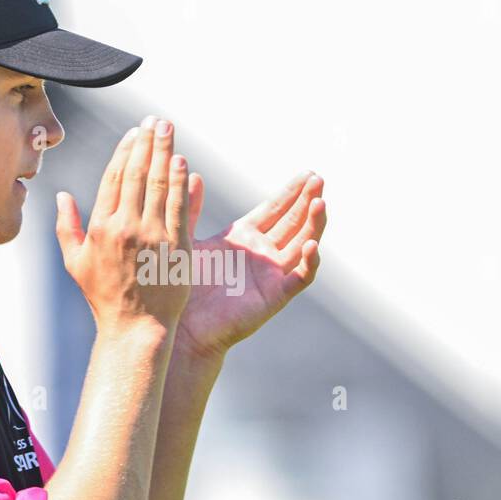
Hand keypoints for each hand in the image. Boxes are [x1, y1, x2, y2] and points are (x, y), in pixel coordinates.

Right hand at [55, 117, 191, 333]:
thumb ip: (65, 227)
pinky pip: (178, 207)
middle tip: (155, 120)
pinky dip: (180, 182)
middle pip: (137, 173)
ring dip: (165, 153)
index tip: (133, 133)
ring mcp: (153, 236)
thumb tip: (61, 195)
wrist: (135, 327)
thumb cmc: (104, 297)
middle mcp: (126, 227)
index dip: (124, 151)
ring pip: (159, 184)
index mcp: (101, 228)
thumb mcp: (76, 263)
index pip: (113, 178)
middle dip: (147, 142)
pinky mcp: (177, 247)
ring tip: (169, 130)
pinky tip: (183, 162)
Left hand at [175, 169, 325, 360]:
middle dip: (307, 200)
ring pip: (302, 244)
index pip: (275, 209)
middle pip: (293, 221)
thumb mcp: (185, 239)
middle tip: (319, 178)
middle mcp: (262, 254)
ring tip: (320, 201)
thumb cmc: (179, 287)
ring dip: (313, 224)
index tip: (307, 173)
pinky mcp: (275, 296)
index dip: (291, 192)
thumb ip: (191, 208)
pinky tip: (311, 244)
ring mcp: (271, 275)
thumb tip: (193, 174)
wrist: (181, 326)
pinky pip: (299, 277)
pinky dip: (308, 262)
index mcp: (244, 238)